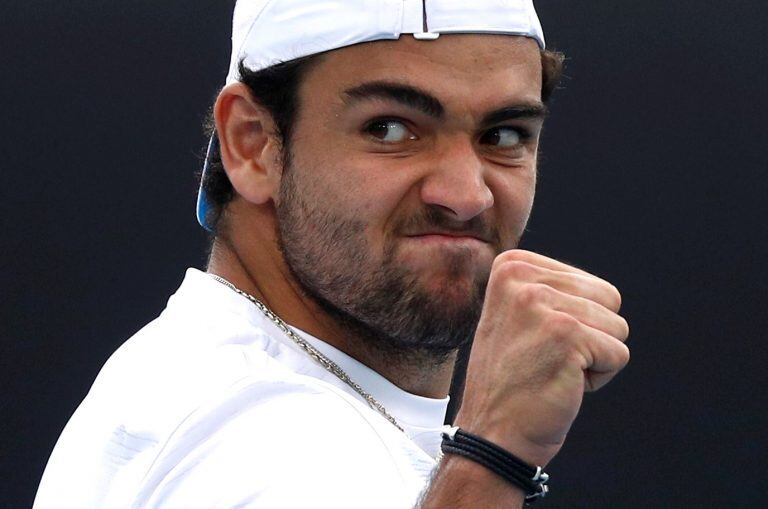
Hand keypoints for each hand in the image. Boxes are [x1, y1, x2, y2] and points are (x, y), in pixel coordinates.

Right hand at [454, 249, 629, 466]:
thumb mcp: (517, 315)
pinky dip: (599, 378)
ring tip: (552, 370)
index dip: (575, 319)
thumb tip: (597, 288)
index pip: (589, 283)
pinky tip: (561, 384)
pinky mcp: (567, 335)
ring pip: (616, 326)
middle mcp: (522, 278)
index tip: (535, 340)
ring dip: (594, 357)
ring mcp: (543, 305)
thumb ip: (550, 289)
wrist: (493, 432)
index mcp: (511, 266)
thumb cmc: (513, 381)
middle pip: (608, 299)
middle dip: (590, 336)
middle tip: (546, 358)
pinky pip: (618, 354)